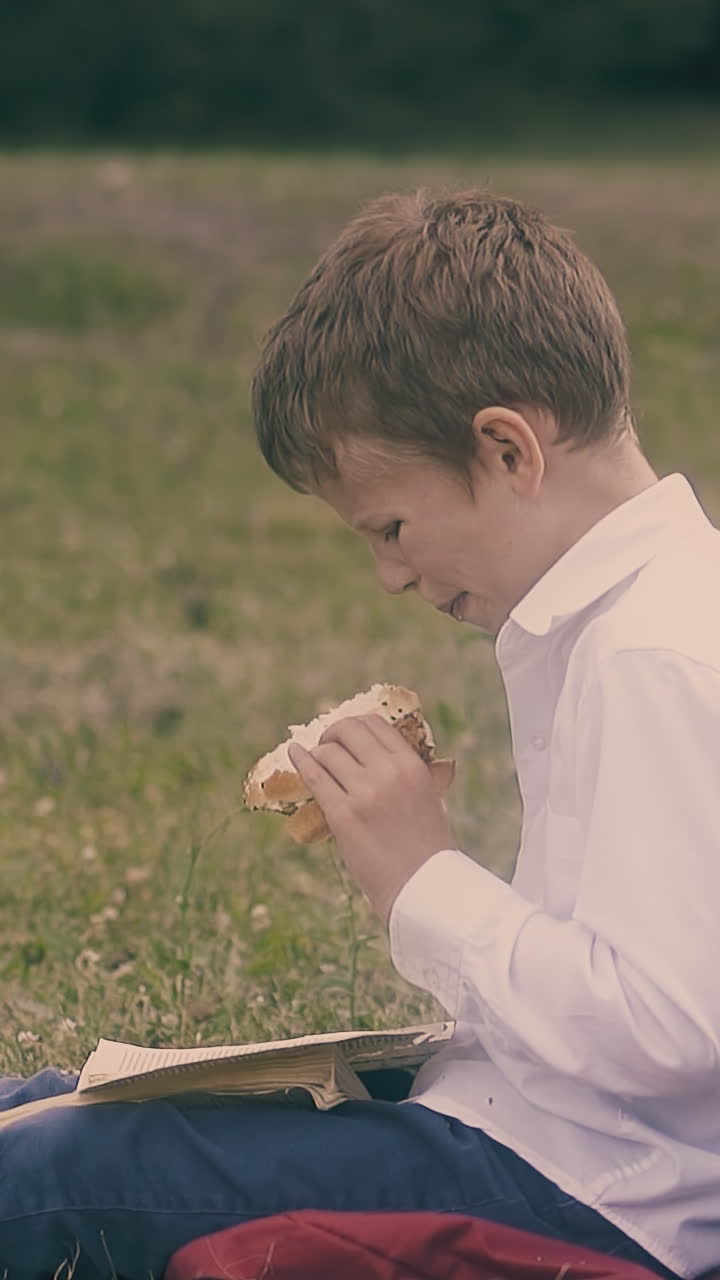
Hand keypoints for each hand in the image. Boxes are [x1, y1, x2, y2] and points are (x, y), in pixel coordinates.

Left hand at [287, 714, 454, 927]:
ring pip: (328, 752)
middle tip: (328, 745)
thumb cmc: (426, 846)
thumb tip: (371, 754)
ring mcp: (363, 793)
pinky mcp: (342, 815)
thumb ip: (403, 772)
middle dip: (333, 733)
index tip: (346, 735)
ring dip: (319, 753)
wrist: (422, 886)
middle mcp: (388, 773)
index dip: (355, 725)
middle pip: (349, 730)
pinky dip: (301, 761)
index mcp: (411, 766)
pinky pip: (315, 777)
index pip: (376, 724)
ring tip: (317, 761)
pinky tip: (294, 753)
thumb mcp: (426, 796)